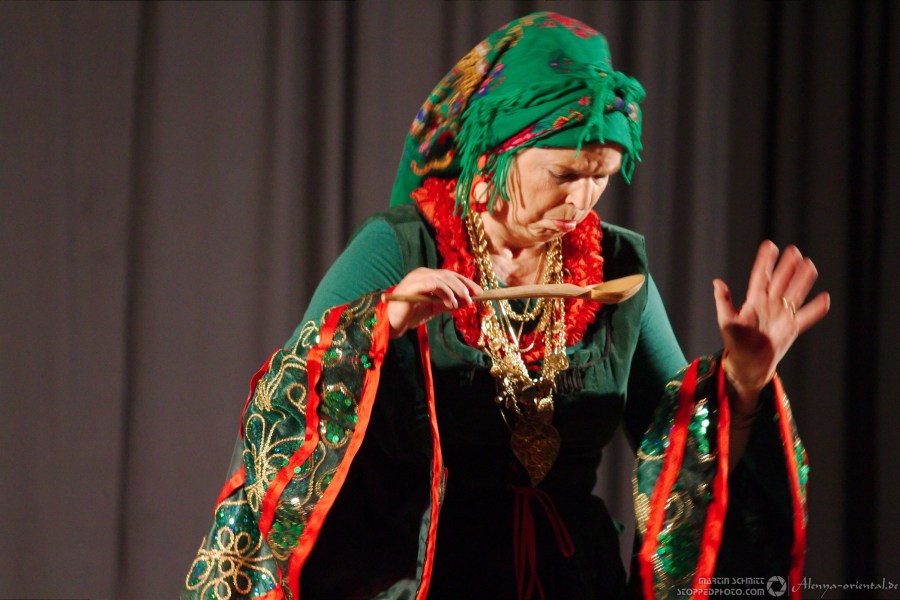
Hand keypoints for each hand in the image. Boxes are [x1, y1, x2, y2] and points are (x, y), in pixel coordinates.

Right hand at [386, 268, 482, 337]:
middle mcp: (423, 273)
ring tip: (461, 303)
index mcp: (428, 276)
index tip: (479, 292)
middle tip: (473, 298)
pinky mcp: (412, 286)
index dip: (466, 282)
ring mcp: (416, 278)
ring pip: (441, 279)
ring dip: (455, 290)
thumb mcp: (434, 308)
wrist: (392, 322)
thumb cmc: (411, 314)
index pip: (450, 275)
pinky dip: (444, 293)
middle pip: (448, 275)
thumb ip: (448, 303)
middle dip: (463, 286)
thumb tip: (467, 302)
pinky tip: (450, 303)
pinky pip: (432, 285)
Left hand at [712, 241, 830, 410]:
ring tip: (810, 265)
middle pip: (780, 281)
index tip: (770, 245)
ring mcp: (782, 315)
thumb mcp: (726, 320)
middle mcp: (770, 304)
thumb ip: (723, 301)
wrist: (748, 363)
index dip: (765, 262)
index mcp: (754, 300)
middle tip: (794, 250)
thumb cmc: (735, 342)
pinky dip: (816, 309)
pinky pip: (806, 317)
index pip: (760, 276)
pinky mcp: (792, 328)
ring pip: (794, 294)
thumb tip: (717, 282)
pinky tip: (824, 298)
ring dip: (802, 281)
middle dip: (787, 266)